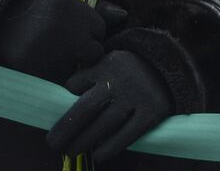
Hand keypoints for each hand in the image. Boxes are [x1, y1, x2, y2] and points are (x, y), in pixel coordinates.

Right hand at [0, 0, 105, 83]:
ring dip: (68, 66)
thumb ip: (95, 8)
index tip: (70, 29)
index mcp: (69, 8)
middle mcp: (62, 31)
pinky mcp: (36, 74)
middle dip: (83, 51)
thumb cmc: (32, 10)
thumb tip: (124, 16)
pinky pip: (58, 83)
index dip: (88, 31)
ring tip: (47, 54)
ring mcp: (50, 54)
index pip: (100, 29)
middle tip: (59, 45)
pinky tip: (40, 66)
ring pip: (78, 70)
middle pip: (94, 52)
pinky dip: (53, 78)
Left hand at [46, 50, 172, 161]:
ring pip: (105, 124)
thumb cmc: (126, 73)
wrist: (166, 70)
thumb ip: (86, 78)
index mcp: (106, 65)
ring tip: (71, 152)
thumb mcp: (107, 64)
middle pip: (86, 108)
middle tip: (53, 144)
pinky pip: (127, 135)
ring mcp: (137, 97)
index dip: (64, 102)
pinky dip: (110, 147)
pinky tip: (98, 156)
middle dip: (66, 128)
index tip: (55, 118)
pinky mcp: (151, 113)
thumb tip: (61, 102)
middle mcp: (121, 80)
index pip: (76, 84)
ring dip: (84, 141)